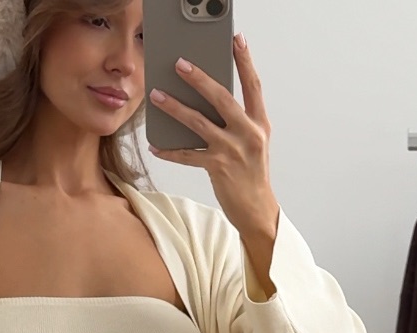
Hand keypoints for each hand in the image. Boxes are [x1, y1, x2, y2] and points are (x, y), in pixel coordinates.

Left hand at [147, 34, 278, 240]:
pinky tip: (156, 146)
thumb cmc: (251, 175)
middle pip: (221, 98)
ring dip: (175, 108)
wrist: (257, 210)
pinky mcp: (218, 168)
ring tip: (157, 96)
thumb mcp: (253, 143)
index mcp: (260, 124)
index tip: (236, 39)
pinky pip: (188, 155)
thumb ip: (237, 122)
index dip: (245, 61)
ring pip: (199, 123)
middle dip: (199, 79)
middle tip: (180, 64)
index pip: (253, 86)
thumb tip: (208, 102)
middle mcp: (248, 134)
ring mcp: (233, 150)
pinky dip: (170, 151)